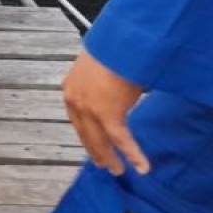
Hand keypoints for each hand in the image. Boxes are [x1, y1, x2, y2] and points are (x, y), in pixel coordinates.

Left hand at [62, 48, 148, 175]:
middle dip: (96, 150)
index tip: (93, 144)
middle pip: (85, 133)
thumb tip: (113, 88)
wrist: (122, 42)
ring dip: (111, 158)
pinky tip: (142, 166)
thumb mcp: (101, 66)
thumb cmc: (117, 49)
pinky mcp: (107, 114)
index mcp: (70, 88)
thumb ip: (101, 82)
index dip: (87, 134)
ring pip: (100, 141)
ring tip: (119, 170)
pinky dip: (133, 154)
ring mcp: (89, 109)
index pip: (77, 118)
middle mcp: (74, 100)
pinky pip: (120, 140)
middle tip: (104, 164)